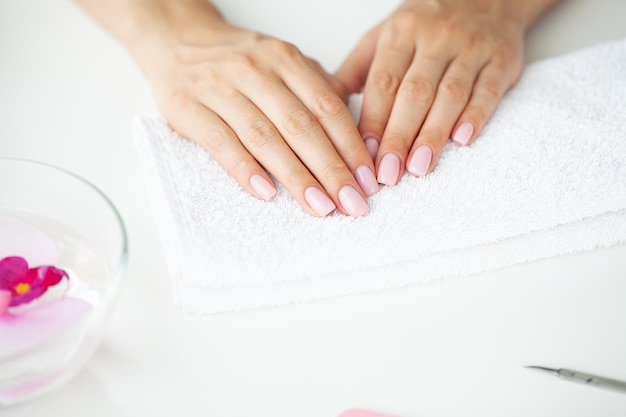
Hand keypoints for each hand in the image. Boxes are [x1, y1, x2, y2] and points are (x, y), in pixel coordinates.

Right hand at [133, 19, 377, 216]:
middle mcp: (255, 70)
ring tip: (319, 207)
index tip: (367, 180)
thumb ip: (317, 88)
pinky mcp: (188, 108)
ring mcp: (219, 88)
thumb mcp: (282, 61)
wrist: (177, 39)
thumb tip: (353, 130)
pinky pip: (221, 143)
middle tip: (352, 204)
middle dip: (331, 170)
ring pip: (265, 138)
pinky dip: (245, 170)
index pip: (327, 108)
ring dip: (296, 177)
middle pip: (301, 126)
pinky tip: (267, 193)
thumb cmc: (238, 60)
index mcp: (285, 59)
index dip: (351, 146)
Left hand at [336, 0, 539, 184]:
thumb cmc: (425, 25)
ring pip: (449, 95)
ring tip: (418, 168)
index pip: (383, 83)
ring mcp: (471, 47)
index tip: (363, 157)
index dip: (372, 122)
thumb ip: (356, 70)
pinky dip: (476, 116)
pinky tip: (462, 140)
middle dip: (398, 136)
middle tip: (388, 173)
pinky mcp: (502, 59)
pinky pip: (488, 89)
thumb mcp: (384, 36)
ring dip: (433, 134)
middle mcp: (435, 38)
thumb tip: (324, 109)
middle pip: (413, 93)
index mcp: (401, 33)